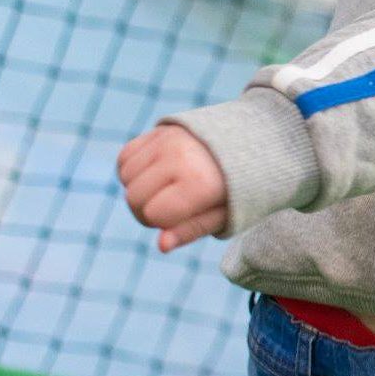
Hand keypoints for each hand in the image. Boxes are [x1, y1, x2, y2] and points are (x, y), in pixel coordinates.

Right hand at [117, 125, 227, 251]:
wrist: (249, 147)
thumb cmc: (236, 188)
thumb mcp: (223, 214)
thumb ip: (191, 230)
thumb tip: (162, 245)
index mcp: (200, 183)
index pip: (153, 215)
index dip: (163, 223)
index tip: (181, 218)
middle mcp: (180, 156)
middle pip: (133, 198)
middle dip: (146, 210)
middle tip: (171, 206)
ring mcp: (167, 139)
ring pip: (125, 178)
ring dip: (140, 188)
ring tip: (168, 187)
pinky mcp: (159, 129)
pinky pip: (125, 157)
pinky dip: (134, 170)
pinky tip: (158, 173)